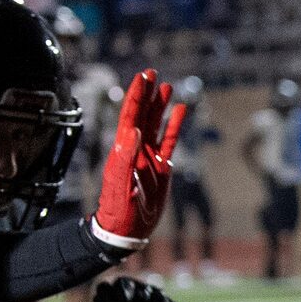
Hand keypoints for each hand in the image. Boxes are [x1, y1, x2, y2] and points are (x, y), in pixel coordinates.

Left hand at [91, 70, 183, 247]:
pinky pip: (169, 141)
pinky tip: (180, 111)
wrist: (126, 229)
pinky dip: (175, 126)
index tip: (142, 77)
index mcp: (123, 149)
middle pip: (142, 114)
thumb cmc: (119, 209)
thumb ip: (127, 158)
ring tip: (167, 86)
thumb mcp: (121, 184)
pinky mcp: (160, 166)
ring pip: (156, 124)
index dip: (136, 96)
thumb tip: (134, 130)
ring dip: (160, 105)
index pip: (130, 116)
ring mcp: (148, 156)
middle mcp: (135, 148)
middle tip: (151, 72)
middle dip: (146, 93)